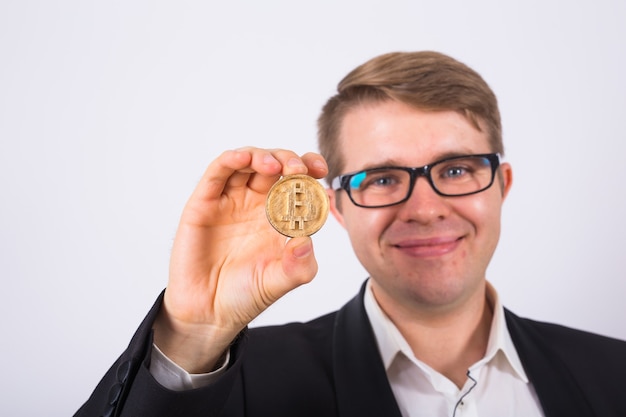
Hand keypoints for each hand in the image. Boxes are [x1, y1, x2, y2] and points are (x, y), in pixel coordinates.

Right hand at [152, 147, 327, 372]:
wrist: (208, 313)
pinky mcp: (204, 203)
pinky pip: (218, 173)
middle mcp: (255, 203)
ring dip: (263, 156)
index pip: (297, 182)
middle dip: (290, 160)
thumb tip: (307, 241)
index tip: (321, 170)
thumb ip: (299, 265)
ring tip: (275, 166)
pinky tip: (244, 158)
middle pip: (275, 165)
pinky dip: (231, 159)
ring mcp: (230, 200)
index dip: (310, 168)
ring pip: (247, 162)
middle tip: (299, 170)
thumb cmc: (245, 295)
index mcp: (278, 216)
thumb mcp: (280, 282)